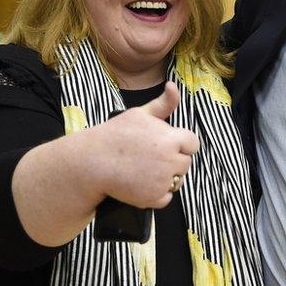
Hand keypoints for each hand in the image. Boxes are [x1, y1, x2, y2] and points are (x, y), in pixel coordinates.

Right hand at [86, 82, 198, 207]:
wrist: (93, 162)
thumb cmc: (115, 135)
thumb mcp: (139, 114)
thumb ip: (163, 104)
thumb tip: (173, 86)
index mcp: (171, 139)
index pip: (192, 143)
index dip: (180, 144)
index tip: (165, 145)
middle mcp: (170, 160)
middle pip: (185, 163)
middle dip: (172, 160)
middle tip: (150, 158)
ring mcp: (163, 181)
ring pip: (177, 180)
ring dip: (166, 178)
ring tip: (145, 170)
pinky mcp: (154, 198)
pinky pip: (166, 197)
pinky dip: (157, 194)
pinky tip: (142, 184)